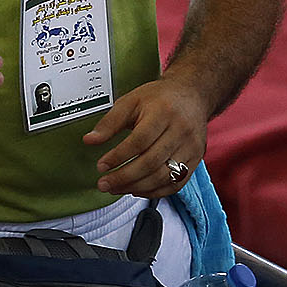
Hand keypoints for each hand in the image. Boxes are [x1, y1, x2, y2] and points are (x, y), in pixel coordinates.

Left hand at [85, 79, 206, 198]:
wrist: (192, 95)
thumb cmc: (160, 98)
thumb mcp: (131, 101)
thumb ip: (110, 122)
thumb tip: (90, 140)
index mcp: (164, 112)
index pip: (140, 141)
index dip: (119, 156)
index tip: (102, 166)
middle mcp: (181, 131)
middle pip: (151, 162)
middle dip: (124, 177)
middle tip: (104, 183)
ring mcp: (191, 147)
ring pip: (164, 176)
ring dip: (136, 187)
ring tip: (116, 188)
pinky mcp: (195, 160)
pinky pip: (176, 183)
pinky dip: (154, 191)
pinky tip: (136, 189)